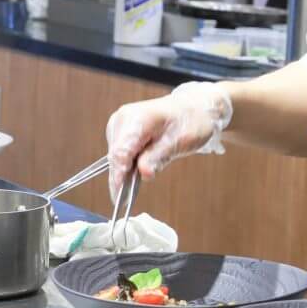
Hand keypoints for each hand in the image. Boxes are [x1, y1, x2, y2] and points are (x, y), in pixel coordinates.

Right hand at [104, 82, 233, 198]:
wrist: (191, 108)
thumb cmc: (190, 121)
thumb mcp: (181, 141)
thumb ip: (160, 157)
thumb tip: (144, 173)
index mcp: (138, 118)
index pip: (121, 151)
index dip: (119, 174)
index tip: (119, 196)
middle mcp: (123, 119)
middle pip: (115, 155)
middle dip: (121, 176)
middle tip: (125, 199)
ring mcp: (120, 124)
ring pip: (115, 156)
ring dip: (124, 171)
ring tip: (133, 186)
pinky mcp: (120, 131)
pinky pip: (119, 153)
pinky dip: (126, 165)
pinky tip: (134, 173)